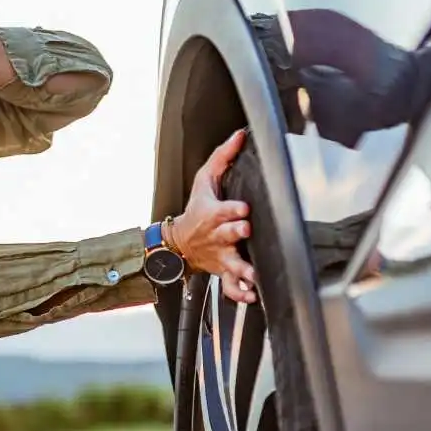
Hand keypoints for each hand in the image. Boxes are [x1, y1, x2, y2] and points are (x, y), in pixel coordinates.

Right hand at [171, 129, 258, 302]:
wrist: (178, 243)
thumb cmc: (195, 209)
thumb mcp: (203, 180)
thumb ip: (223, 157)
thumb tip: (241, 134)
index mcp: (212, 214)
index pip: (222, 210)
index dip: (232, 209)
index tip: (243, 208)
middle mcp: (217, 236)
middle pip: (227, 235)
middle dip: (235, 232)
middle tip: (245, 230)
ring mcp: (220, 256)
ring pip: (230, 263)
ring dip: (241, 269)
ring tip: (252, 275)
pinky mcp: (223, 271)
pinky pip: (229, 286)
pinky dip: (239, 293)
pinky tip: (252, 296)